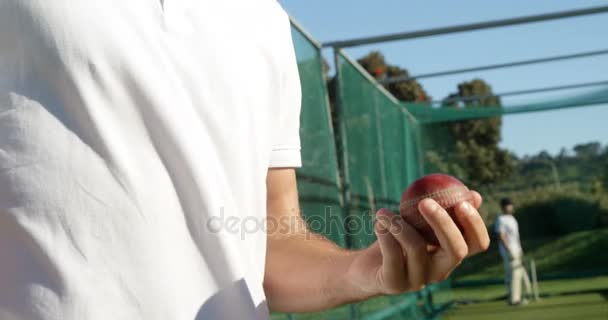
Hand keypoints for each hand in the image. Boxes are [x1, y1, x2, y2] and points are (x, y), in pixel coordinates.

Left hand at [345, 191, 488, 296]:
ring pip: (416, 247)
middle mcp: (440, 271)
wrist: (365, 266)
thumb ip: (441, 208)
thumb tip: (473, 193)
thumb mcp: (418, 221)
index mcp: (450, 254)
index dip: (475, 225)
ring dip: (398, 224)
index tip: (463, 202)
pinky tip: (378, 223)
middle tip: (425, 202)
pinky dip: (385, 234)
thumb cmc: (397, 238)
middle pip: (456, 250)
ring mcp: (418, 280)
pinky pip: (393, 254)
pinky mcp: (395, 284)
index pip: (477, 245)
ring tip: (383, 212)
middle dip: (443, 223)